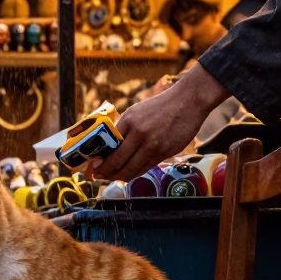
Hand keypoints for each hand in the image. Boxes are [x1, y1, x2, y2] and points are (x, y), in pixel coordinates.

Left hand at [88, 63, 230, 181]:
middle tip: (98, 176)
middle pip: (117, 161)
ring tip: (112, 178)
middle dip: (105, 172)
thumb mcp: (137, 112)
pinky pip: (145, 168)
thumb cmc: (161, 106)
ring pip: (131, 168)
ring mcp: (152, 145)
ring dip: (119, 176)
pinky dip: (134, 173)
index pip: (109, 145)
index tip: (93, 165)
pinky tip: (128, 175)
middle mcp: (139, 134)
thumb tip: (110, 146)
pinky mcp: (164, 152)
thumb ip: (124, 128)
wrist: (188, 101)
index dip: (100, 159)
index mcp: (129, 121)